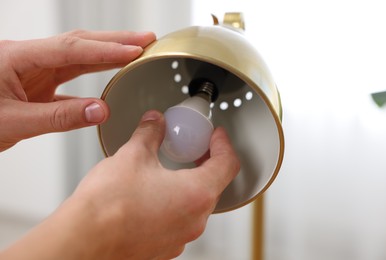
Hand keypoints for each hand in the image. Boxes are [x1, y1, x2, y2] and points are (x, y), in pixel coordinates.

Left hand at [0, 30, 155, 150]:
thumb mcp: (14, 123)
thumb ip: (60, 117)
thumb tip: (101, 110)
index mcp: (16, 58)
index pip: (70, 50)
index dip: (105, 50)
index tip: (134, 50)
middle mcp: (26, 58)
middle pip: (78, 43)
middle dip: (114, 40)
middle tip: (144, 39)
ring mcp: (32, 70)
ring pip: (76, 56)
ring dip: (106, 53)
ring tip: (134, 51)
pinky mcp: (36, 83)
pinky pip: (70, 76)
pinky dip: (93, 76)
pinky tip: (110, 79)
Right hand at [0, 110, 239, 259]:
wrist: (82, 240)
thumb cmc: (108, 206)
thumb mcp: (133, 155)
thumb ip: (150, 133)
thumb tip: (155, 122)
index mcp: (196, 194)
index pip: (228, 164)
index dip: (224, 144)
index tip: (217, 136)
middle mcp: (194, 220)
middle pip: (214, 185)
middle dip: (207, 163)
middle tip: (194, 148)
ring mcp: (180, 237)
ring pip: (196, 204)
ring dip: (190, 184)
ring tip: (172, 169)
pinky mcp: (163, 247)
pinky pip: (179, 221)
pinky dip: (175, 204)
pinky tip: (155, 194)